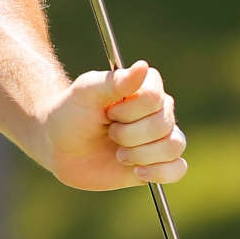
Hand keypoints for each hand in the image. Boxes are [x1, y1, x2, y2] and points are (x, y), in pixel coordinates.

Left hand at [37, 59, 188, 190]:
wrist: (60, 146)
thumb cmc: (72, 113)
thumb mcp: (86, 93)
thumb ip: (115, 82)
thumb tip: (143, 66)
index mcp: (145, 88)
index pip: (155, 98)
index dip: (128, 110)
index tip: (107, 112)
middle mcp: (158, 111)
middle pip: (163, 125)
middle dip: (128, 134)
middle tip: (109, 132)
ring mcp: (161, 138)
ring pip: (173, 146)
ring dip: (140, 154)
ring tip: (119, 154)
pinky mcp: (159, 163)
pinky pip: (179, 169)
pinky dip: (160, 172)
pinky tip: (137, 171)